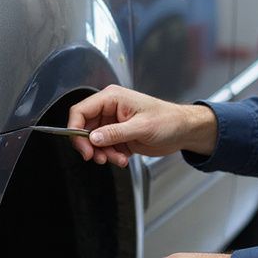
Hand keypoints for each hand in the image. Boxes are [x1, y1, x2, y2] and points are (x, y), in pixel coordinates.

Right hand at [67, 85, 217, 166]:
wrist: (182, 131)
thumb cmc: (167, 120)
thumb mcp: (141, 127)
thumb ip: (115, 133)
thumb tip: (93, 138)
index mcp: (112, 98)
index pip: (81, 111)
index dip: (75, 129)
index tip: (82, 147)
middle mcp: (109, 109)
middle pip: (84, 128)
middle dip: (90, 146)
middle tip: (98, 158)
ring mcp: (113, 123)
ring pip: (94, 141)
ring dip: (103, 154)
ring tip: (118, 159)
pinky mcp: (118, 136)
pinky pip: (104, 148)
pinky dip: (110, 156)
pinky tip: (123, 159)